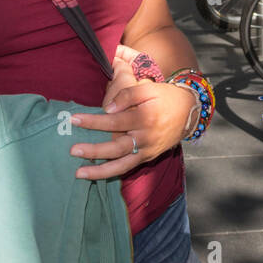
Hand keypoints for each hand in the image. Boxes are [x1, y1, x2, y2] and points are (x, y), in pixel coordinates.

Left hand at [68, 51, 197, 179]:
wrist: (190, 112)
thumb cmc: (166, 97)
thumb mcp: (149, 89)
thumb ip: (128, 95)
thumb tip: (108, 108)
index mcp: (145, 118)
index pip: (114, 121)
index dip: (93, 121)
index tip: (74, 120)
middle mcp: (146, 137)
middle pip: (116, 147)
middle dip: (93, 150)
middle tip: (73, 150)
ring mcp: (148, 150)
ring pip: (122, 165)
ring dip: (100, 171)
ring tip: (79, 173)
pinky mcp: (149, 157)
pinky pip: (129, 167)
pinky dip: (113, 172)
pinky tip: (96, 173)